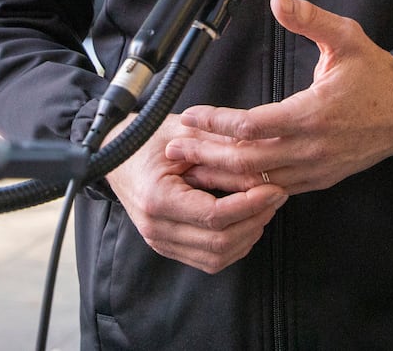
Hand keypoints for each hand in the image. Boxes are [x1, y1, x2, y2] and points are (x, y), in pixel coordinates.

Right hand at [104, 113, 286, 273]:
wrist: (117, 155)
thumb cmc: (148, 139)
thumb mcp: (185, 131)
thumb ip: (221, 148)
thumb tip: (260, 167)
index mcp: (157, 198)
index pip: (214, 216)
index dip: (250, 205)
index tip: (273, 189)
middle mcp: (156, 227)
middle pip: (219, 242)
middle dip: (255, 220)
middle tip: (276, 196)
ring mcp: (160, 241)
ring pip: (216, 257)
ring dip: (248, 235)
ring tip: (264, 208)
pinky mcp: (167, 246)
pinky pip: (208, 260)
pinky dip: (234, 246)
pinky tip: (246, 222)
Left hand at [169, 0, 392, 194]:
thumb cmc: (376, 74)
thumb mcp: (347, 38)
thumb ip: (311, 19)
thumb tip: (279, 0)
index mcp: (313, 113)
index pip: (252, 125)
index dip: (216, 123)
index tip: (190, 115)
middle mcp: (311, 147)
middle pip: (247, 159)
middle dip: (206, 154)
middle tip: (174, 146)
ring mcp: (315, 169)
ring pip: (258, 182)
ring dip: (221, 175)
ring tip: (188, 167)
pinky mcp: (319, 180)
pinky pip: (275, 190)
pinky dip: (246, 188)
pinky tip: (224, 181)